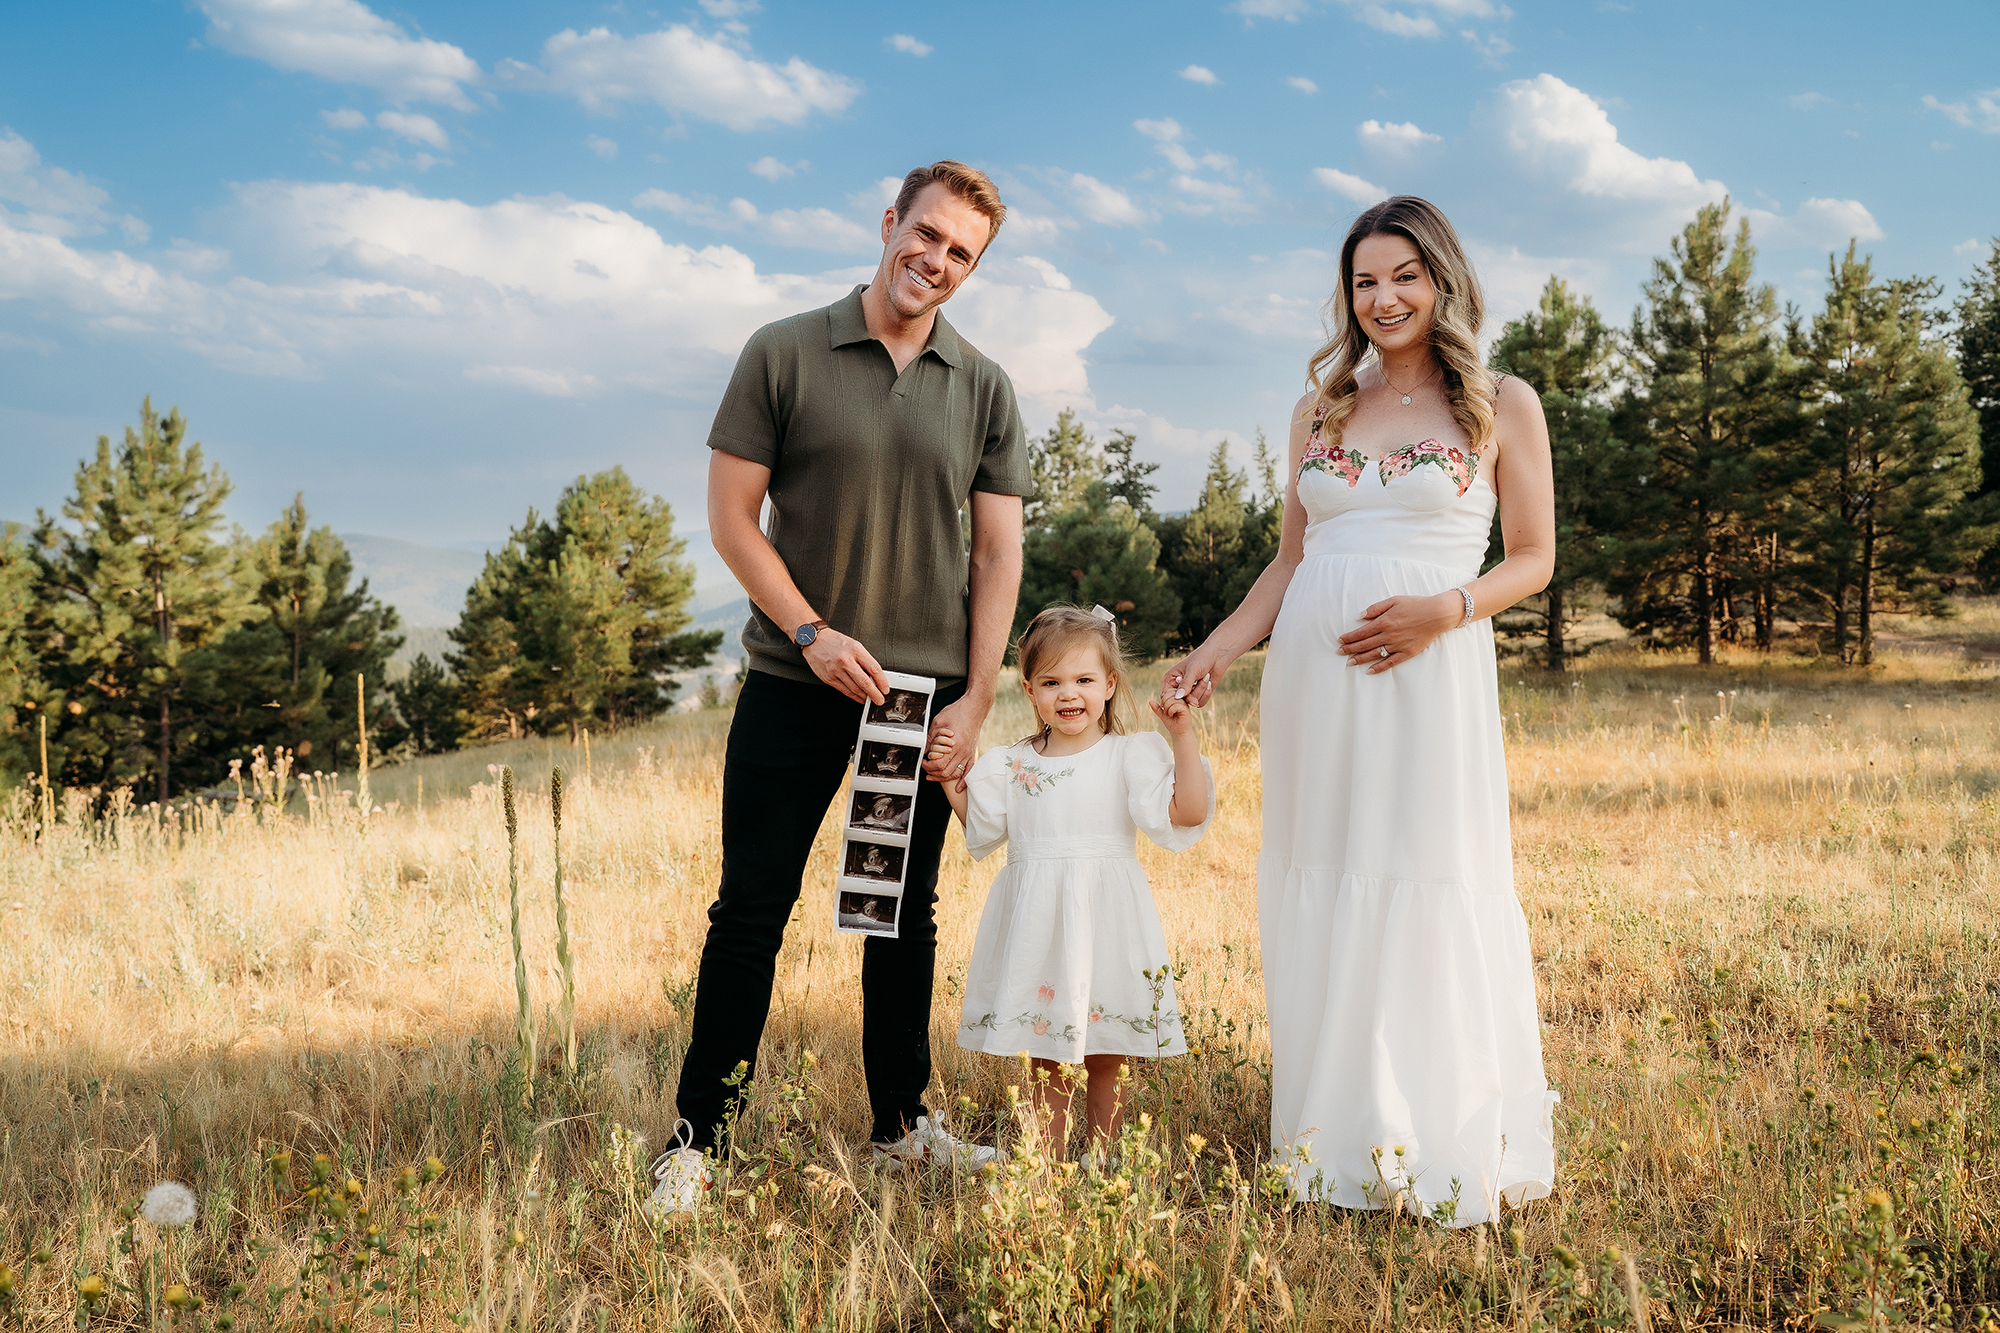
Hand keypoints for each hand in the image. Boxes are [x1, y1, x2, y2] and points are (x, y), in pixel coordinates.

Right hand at [803, 629, 887, 703]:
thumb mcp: (853, 645)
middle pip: (865, 682)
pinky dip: (853, 696)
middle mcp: (846, 660)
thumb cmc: (834, 641)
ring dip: (864, 697)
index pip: (874, 668)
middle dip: (874, 694)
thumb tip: (875, 676)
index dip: (882, 681)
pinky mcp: (829, 678)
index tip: (885, 688)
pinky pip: (844, 691)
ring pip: (854, 689)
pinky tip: (858, 698)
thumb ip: (864, 659)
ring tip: (870, 699)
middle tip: (880, 700)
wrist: (814, 640)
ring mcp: (836, 670)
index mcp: (855, 650)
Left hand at [924, 695, 989, 789]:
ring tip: (934, 775)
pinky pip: (969, 771)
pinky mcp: (972, 753)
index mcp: (953, 743)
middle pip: (946, 771)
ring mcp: (968, 753)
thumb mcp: (938, 722)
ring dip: (943, 778)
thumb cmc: (957, 712)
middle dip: (933, 773)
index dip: (928, 766)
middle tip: (926, 768)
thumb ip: (930, 738)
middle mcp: (962, 751)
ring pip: (955, 774)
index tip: (923, 762)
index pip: (938, 763)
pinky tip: (958, 788)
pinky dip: (963, 781)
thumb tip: (924, 751)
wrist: (974, 708)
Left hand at [1149, 693, 1194, 736]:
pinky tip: (1170, 715)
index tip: (1162, 706)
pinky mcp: (1186, 710)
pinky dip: (1170, 710)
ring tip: (1167, 713)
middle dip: (1165, 701)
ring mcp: (1185, 705)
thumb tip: (1150, 701)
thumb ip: (1157, 708)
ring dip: (1167, 706)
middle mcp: (1183, 701)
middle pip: (1172, 693)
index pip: (1170, 691)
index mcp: (1178, 700)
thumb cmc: (1172, 724)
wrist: (1178, 734)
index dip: (1164, 697)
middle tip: (1164, 710)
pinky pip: (1177, 705)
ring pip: (1174, 699)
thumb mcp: (1162, 715)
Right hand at [1162, 645, 1225, 708]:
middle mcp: (1178, 687)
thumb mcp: (1192, 671)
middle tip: (1200, 680)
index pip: (1166, 696)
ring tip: (1206, 676)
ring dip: (1201, 690)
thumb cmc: (1201, 659)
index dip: (1173, 700)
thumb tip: (1177, 697)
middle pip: (1180, 702)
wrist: (1217, 656)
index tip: (1184, 697)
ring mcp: (1188, 692)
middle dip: (1193, 692)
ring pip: (1192, 702)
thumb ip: (1185, 685)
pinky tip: (1209, 682)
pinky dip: (1206, 694)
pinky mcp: (1199, 695)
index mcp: (1170, 679)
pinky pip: (1200, 703)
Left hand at [1337, 593, 1459, 672]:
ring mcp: (1398, 645)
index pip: (1361, 632)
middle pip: (1365, 644)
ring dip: (1360, 658)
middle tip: (1339, 652)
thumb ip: (1376, 608)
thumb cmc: (1416, 604)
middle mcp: (1389, 635)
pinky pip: (1390, 662)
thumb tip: (1360, 616)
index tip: (1340, 640)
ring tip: (1349, 662)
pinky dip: (1379, 667)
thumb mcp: (1394, 600)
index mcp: (1384, 621)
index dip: (1349, 637)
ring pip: (1375, 654)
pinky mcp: (1407, 652)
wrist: (1437, 614)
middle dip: (1350, 648)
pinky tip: (1369, 671)